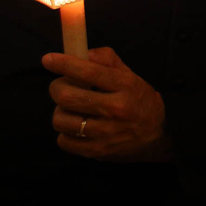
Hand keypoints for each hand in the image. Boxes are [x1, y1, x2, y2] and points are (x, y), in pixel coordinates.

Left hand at [42, 47, 168, 161]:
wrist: (157, 136)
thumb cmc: (140, 101)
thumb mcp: (131, 75)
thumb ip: (107, 60)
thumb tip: (82, 54)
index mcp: (125, 86)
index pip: (89, 72)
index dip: (64, 64)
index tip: (48, 59)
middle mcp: (116, 109)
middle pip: (68, 97)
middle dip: (57, 88)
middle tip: (61, 86)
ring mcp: (106, 133)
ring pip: (62, 121)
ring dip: (60, 112)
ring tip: (70, 109)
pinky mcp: (97, 151)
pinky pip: (64, 141)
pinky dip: (64, 133)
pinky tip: (75, 127)